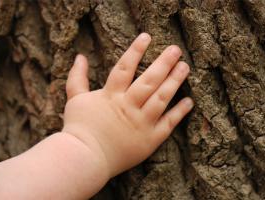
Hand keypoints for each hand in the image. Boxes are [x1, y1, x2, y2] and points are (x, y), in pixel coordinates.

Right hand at [62, 33, 193, 177]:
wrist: (85, 158)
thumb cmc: (78, 129)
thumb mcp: (74, 99)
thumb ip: (77, 77)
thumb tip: (79, 56)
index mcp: (111, 96)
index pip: (125, 68)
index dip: (136, 50)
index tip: (147, 37)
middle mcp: (128, 106)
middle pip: (149, 80)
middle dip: (164, 63)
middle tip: (176, 50)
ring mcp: (141, 123)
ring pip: (162, 98)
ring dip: (175, 81)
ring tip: (185, 67)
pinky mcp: (149, 140)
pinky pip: (168, 124)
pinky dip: (179, 112)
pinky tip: (189, 102)